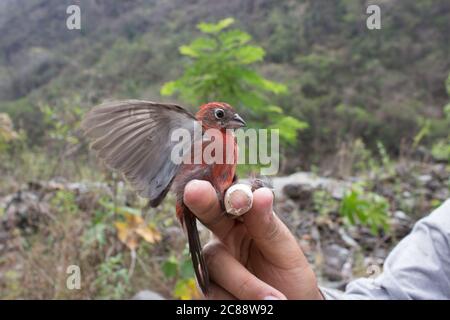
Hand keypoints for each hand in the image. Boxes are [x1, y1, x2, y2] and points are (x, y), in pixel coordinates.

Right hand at [184, 180, 323, 299]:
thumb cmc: (288, 274)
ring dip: (246, 284)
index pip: (233, 196)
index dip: (230, 193)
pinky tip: (257, 305)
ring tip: (275, 300)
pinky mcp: (208, 287)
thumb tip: (261, 194)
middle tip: (195, 191)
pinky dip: (239, 300)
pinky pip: (215, 292)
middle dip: (203, 203)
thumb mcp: (284, 250)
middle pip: (208, 216)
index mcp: (244, 218)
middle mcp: (222, 234)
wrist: (290, 306)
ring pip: (216, 263)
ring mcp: (212, 260)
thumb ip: (267, 224)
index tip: (239, 195)